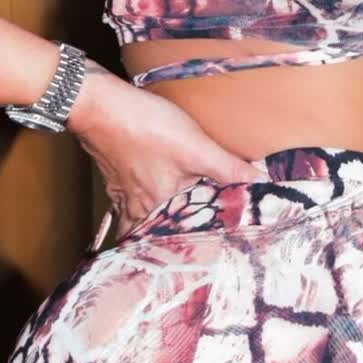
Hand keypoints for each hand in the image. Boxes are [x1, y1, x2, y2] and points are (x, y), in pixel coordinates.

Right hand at [68, 67, 269, 240]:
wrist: (99, 105)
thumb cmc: (146, 127)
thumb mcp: (195, 147)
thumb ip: (229, 167)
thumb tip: (263, 183)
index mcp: (159, 208)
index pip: (174, 243)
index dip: (189, 252)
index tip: (208, 257)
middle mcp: (137, 208)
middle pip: (152, 236)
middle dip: (166, 244)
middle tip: (188, 250)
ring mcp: (122, 193)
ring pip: (136, 222)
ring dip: (149, 228)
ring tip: (166, 231)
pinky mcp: (114, 175)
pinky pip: (126, 202)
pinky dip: (137, 205)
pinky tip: (147, 194)